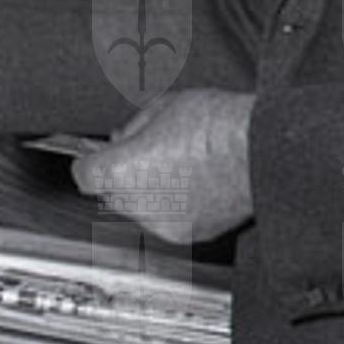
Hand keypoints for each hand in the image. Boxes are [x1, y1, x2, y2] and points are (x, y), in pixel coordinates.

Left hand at [71, 89, 254, 242]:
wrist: (258, 152)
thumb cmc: (214, 125)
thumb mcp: (159, 108)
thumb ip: (131, 130)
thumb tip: (121, 141)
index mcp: (123, 173)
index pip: (84, 176)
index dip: (89, 161)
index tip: (95, 155)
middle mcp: (140, 207)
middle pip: (112, 195)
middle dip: (121, 174)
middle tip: (144, 151)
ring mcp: (166, 225)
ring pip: (140, 209)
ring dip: (147, 192)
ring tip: (174, 163)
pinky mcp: (191, 235)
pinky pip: (167, 218)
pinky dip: (172, 204)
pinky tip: (191, 180)